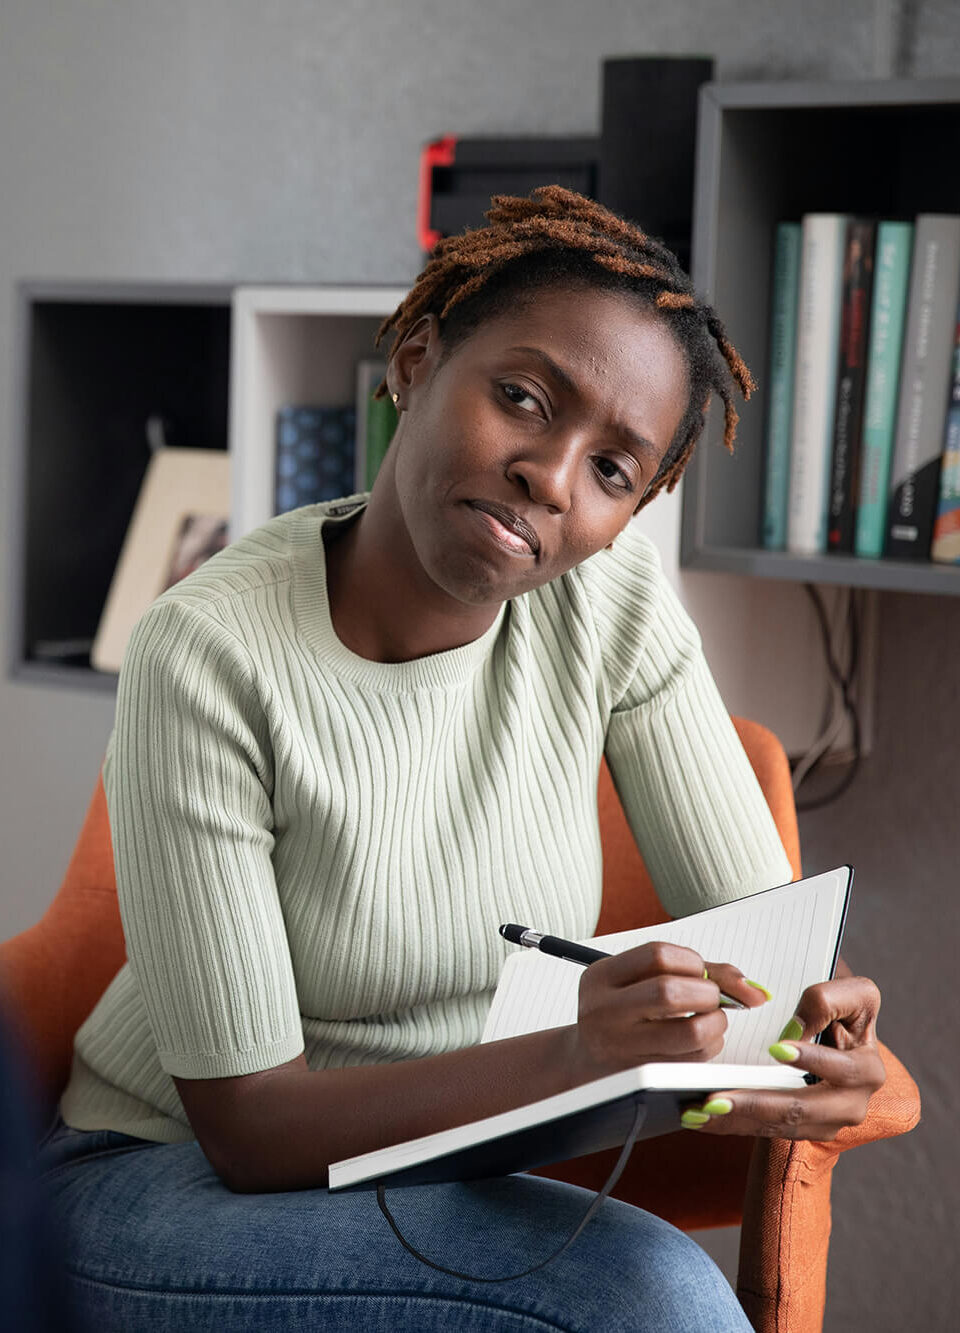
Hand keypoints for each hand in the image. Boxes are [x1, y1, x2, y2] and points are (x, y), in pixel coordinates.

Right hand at [573, 942, 769, 1079]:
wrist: (587, 1062)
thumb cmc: (622, 1014)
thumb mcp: (637, 981)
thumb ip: (695, 972)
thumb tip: (754, 990)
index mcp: (601, 977)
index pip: (657, 955)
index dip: (693, 962)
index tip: (701, 973)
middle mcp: (604, 1011)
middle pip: (670, 992)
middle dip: (708, 994)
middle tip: (712, 998)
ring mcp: (620, 1048)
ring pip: (688, 1033)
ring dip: (715, 1024)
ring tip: (711, 1020)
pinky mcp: (641, 1077)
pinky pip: (691, 1062)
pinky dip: (711, 1048)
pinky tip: (701, 1042)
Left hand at [680, 973, 884, 1139]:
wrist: (840, 1036)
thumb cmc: (843, 1010)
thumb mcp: (851, 995)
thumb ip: (828, 1001)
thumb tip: (795, 1029)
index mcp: (867, 1068)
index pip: (840, 1067)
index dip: (811, 1058)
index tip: (775, 1048)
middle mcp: (852, 1103)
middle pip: (801, 1108)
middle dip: (756, 1104)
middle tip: (716, 1100)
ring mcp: (827, 1122)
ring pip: (778, 1124)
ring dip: (736, 1120)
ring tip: (700, 1111)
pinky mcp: (803, 1130)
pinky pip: (766, 1131)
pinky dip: (733, 1125)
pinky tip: (702, 1119)